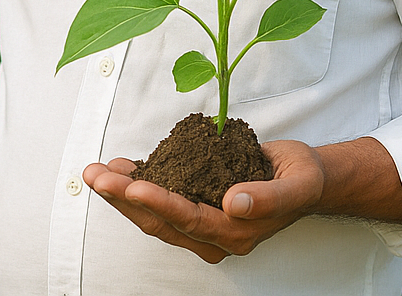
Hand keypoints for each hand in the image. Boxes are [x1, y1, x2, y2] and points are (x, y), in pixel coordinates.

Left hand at [82, 140, 324, 262]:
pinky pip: (158, 198)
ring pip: (152, 213)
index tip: (132, 185)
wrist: (305, 178)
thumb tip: (234, 203)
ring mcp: (200, 222)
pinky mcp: (193, 204)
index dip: (159, 202)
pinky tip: (117, 167)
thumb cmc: (302, 179)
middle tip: (96, 176)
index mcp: (236, 232)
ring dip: (120, 192)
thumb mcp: (298, 184)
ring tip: (95, 171)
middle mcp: (213, 234)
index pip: (189, 219)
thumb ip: (269, 197)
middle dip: (123, 197)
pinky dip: (135, 183)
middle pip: (160, 219)